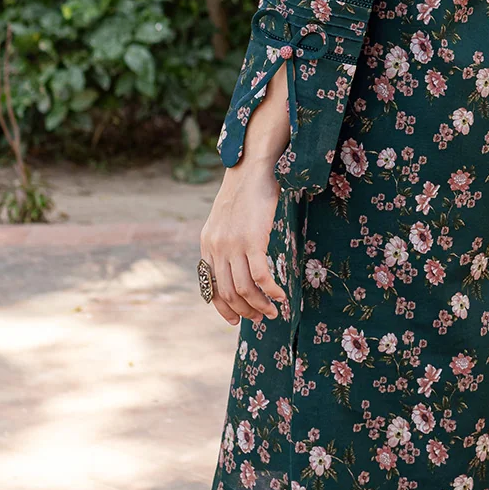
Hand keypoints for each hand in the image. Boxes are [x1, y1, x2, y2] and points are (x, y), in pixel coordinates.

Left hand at [200, 155, 288, 327]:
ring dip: (260, 305)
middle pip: (227, 292)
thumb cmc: (245, 194)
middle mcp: (216, 247)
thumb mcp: (225, 221)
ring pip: (243, 289)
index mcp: (207, 245)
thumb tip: (235, 266)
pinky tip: (281, 294)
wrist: (252, 169)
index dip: (223, 308)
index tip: (237, 320)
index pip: (210, 287)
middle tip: (262, 317)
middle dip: (245, 311)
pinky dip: (271, 291)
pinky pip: (260, 276)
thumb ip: (225, 243)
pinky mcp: (252, 240)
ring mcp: (233, 244)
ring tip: (274, 311)